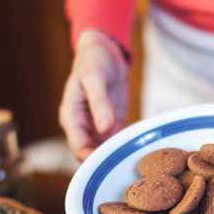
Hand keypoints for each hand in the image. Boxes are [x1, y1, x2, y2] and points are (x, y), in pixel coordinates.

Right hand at [58, 30, 130, 160]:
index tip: (113, 161)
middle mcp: (83, 126)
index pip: (79, 149)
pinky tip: (142, 147)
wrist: (104, 51)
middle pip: (92, 155)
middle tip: (131, 163)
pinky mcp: (112, 124)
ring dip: (120, 155)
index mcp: (71, 117)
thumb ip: (99, 103)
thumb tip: (104, 128)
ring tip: (140, 159)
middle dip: (108, 161)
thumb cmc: (93, 61)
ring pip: (106, 152)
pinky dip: (128, 145)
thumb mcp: (94, 77)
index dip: (93, 159)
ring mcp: (97, 127)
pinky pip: (119, 141)